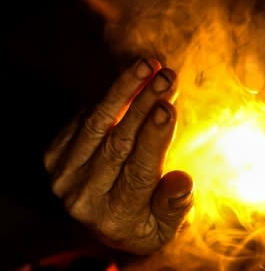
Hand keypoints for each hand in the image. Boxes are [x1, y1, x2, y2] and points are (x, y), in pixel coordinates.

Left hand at [43, 58, 192, 254]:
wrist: (106, 226)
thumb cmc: (148, 221)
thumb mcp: (167, 225)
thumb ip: (175, 205)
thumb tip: (182, 181)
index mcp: (116, 217)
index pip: (138, 170)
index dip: (154, 136)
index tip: (168, 107)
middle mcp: (83, 198)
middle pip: (118, 141)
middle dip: (144, 103)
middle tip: (166, 76)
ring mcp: (64, 176)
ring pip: (97, 123)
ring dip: (124, 89)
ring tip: (149, 64)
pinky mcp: (54, 156)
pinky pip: (85, 117)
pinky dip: (110, 96)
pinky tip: (133, 78)